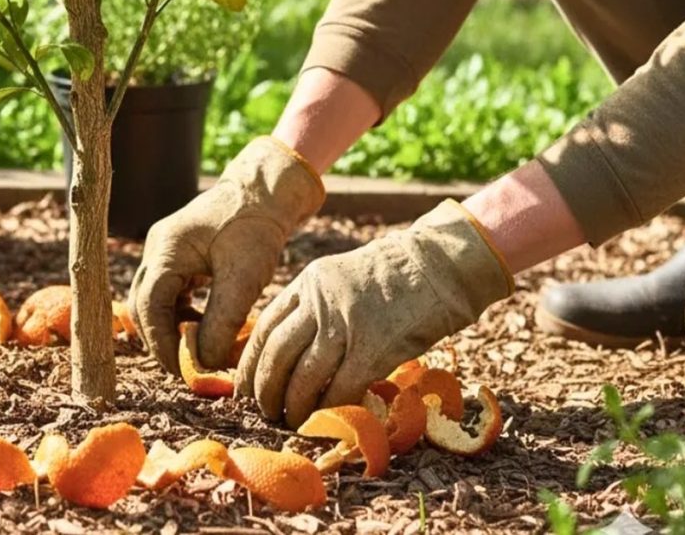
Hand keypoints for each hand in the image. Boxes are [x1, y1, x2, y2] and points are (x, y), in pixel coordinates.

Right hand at [129, 137, 324, 373]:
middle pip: (144, 305)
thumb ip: (222, 322)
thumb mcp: (244, 279)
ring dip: (171, 327)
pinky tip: (203, 325)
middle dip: (162, 339)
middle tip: (188, 366)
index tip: (184, 369)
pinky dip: (180, 312)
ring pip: (154, 299)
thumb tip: (203, 362)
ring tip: (198, 348)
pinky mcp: (178, 252)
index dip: (162, 343)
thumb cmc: (257, 228)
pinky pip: (169, 290)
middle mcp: (158, 247)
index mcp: (166, 250)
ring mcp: (165, 248)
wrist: (267, 191)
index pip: (149, 307)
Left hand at [235, 200, 513, 428]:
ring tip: (293, 421)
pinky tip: (328, 419)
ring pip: (304, 377)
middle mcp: (320, 303)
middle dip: (265, 390)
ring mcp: (347, 325)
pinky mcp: (375, 348)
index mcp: (308, 284)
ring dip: (294, 406)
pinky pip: (342, 388)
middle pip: (277, 355)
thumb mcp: (340, 278)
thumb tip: (291, 351)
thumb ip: (313, 307)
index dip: (249, 363)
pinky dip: (331, 410)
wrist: (440, 263)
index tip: (244, 387)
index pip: (264, 327)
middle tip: (266, 411)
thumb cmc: (394, 275)